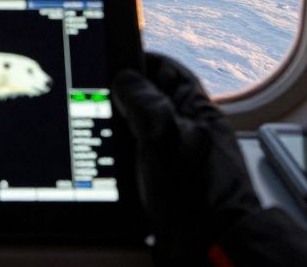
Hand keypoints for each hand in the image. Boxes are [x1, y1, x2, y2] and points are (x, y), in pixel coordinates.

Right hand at [112, 53, 260, 264]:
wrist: (210, 246)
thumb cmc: (200, 194)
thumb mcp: (165, 135)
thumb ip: (144, 101)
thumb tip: (124, 77)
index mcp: (195, 110)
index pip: (166, 70)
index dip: (139, 61)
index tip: (111, 60)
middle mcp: (186, 131)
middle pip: (147, 101)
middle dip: (121, 99)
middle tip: (96, 99)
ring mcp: (175, 159)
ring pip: (138, 132)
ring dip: (117, 133)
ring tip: (97, 133)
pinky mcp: (162, 185)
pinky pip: (135, 161)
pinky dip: (118, 161)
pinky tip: (106, 165)